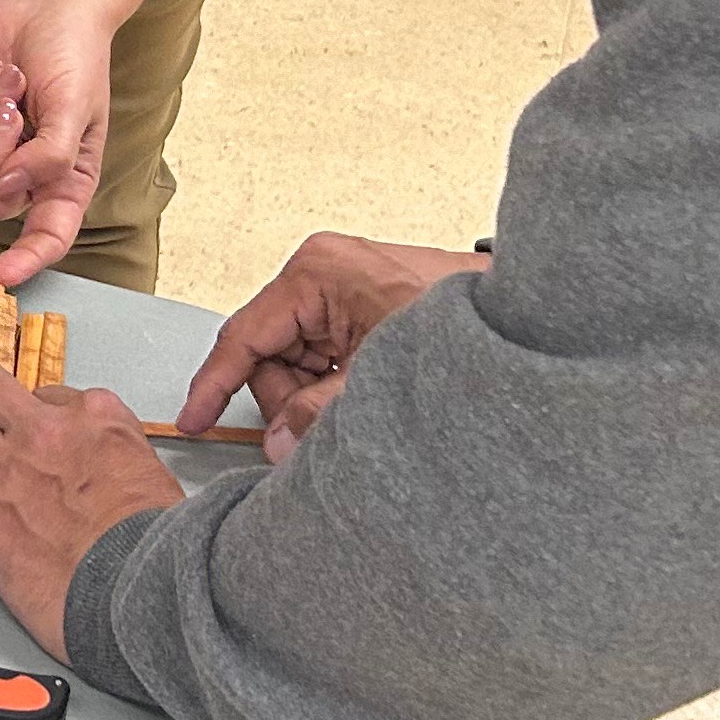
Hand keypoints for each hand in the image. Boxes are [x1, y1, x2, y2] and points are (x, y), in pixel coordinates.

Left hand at [0, 0, 118, 287]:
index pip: (45, 238)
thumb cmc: (76, 56)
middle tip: (16, 107)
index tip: (2, 272)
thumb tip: (5, 186)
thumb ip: (48, 157)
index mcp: (61, 180)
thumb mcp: (78, 111)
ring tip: (13, 79)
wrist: (50, 3)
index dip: (24, 261)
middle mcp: (21, 171)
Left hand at [0, 362, 182, 658]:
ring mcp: (7, 469)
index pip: (50, 392)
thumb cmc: (158, 549)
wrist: (142, 594)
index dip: (35, 411)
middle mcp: (46, 432)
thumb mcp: (154, 475)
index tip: (28, 424)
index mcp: (96, 418)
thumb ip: (118, 456)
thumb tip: (100, 464)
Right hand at [176, 230, 489, 458]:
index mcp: (315, 273)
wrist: (525, 314)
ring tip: (362, 404)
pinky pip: (324, 359)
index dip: (214, 385)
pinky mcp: (360, 310)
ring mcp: (340, 292)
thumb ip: (323, 413)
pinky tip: (364, 395)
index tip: (194, 419)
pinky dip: (335, 387)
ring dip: (317, 396)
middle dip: (289, 400)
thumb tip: (280, 446)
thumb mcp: (379, 377)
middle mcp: (321, 275)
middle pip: (270, 356)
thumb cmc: (461, 322)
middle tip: (324, 425)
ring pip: (297, 363)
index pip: (243, 337)